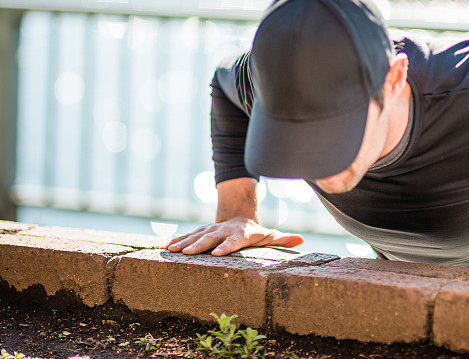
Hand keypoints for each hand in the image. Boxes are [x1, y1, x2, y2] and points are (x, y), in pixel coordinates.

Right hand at [159, 216, 303, 255]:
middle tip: (188, 253)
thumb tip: (301, 239)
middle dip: (199, 245)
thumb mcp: (269, 236)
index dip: (226, 246)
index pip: (234, 241)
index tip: (217, 254)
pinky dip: (175, 240)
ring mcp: (211, 229)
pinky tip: (163, 247)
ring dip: (183, 242)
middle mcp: (224, 230)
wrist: (238, 217)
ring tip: (172, 250)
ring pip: (196, 235)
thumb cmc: (255, 233)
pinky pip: (187, 235)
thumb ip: (282, 239)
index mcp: (241, 234)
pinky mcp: (200, 231)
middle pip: (211, 237)